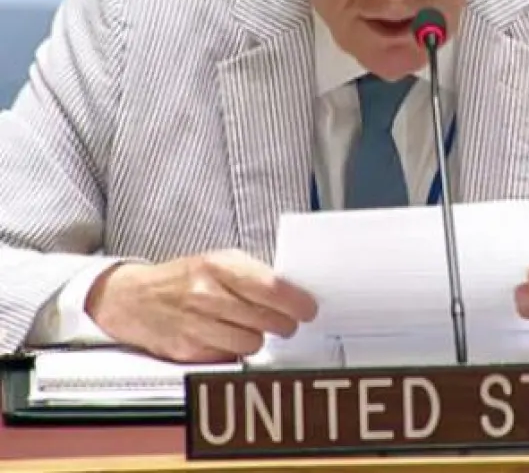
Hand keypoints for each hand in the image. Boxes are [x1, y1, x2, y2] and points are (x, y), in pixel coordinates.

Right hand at [86, 250, 318, 363]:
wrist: (132, 298)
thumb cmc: (183, 278)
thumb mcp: (218, 261)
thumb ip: (254, 274)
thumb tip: (295, 293)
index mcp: (218, 266)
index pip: (271, 288)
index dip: (297, 302)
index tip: (308, 309)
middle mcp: (206, 294)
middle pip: (267, 320)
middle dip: (284, 323)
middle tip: (285, 322)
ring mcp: (195, 324)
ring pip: (252, 343)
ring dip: (258, 338)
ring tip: (250, 327)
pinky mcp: (187, 350)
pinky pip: (230, 356)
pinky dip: (234, 349)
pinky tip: (225, 335)